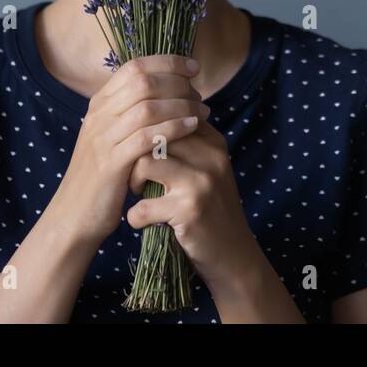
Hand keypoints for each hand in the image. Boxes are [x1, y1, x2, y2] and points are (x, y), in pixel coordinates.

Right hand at [50, 55, 210, 246]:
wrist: (74, 215)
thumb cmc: (102, 176)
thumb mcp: (111, 137)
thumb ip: (130, 113)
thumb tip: (166, 89)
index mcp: (99, 104)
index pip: (134, 66)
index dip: (167, 62)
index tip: (193, 67)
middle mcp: (99, 115)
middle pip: (143, 81)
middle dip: (178, 82)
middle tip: (200, 94)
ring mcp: (103, 138)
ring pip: (147, 106)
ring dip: (181, 104)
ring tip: (203, 110)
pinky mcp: (111, 163)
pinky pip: (147, 137)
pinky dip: (174, 127)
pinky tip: (193, 127)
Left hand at [125, 119, 262, 296]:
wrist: (233, 253)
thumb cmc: (210, 207)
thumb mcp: (207, 168)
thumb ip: (186, 142)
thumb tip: (147, 113)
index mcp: (213, 141)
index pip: (168, 116)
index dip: (146, 133)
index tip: (141, 152)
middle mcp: (210, 157)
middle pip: (153, 135)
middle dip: (135, 155)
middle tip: (137, 175)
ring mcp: (201, 183)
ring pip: (144, 162)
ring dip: (133, 181)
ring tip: (140, 193)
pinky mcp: (190, 211)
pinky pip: (142, 206)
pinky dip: (135, 217)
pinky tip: (143, 221)